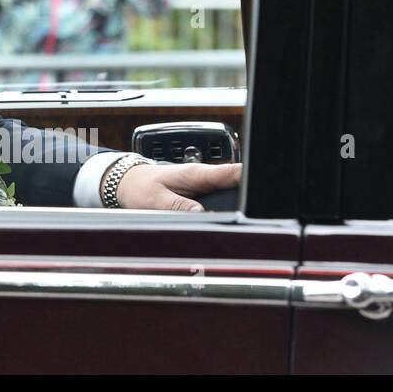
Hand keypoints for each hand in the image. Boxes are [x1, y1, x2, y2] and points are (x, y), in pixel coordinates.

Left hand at [113, 161, 241, 210]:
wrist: (131, 182)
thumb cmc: (142, 188)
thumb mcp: (157, 200)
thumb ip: (180, 207)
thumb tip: (202, 213)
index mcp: (197, 173)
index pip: (233, 172)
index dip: (251, 180)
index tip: (261, 194)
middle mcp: (206, 176)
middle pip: (238, 184)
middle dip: (248, 198)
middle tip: (250, 216)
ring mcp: (207, 184)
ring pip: (233, 193)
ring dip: (239, 204)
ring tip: (243, 219)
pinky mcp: (205, 193)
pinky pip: (223, 198)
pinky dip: (229, 207)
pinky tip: (231, 218)